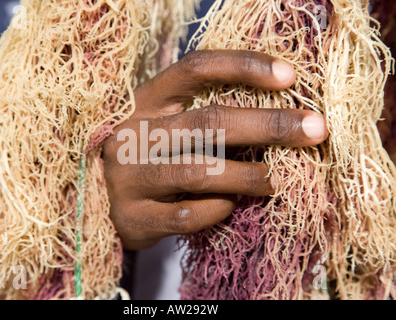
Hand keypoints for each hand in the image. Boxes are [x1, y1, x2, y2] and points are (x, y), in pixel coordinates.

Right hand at [102, 51, 327, 249]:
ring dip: (248, 175)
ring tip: (276, 179)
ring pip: (199, 171)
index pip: (195, 69)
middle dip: (268, 125)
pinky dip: (218, 210)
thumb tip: (276, 116)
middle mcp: (132, 134)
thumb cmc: (147, 158)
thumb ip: (202, 118)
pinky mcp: (133, 217)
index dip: (243, 66)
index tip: (289, 77)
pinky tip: (229, 206)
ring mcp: (128, 177)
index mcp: (144, 101)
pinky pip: (187, 214)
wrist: (98, 203)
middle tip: (313, 129)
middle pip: (208, 121)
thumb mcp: (165, 127)